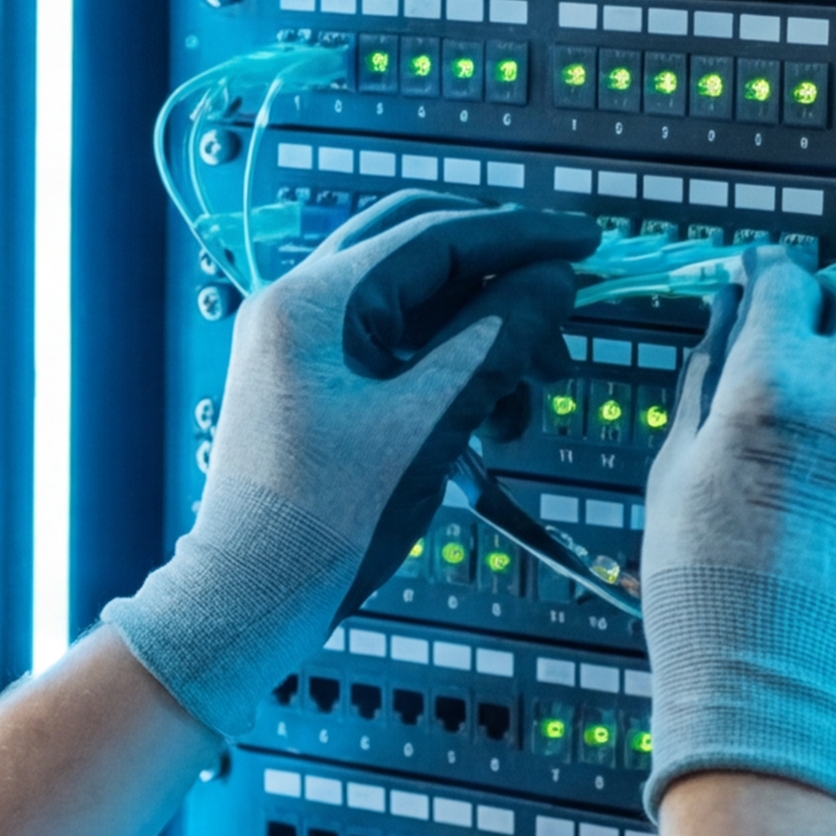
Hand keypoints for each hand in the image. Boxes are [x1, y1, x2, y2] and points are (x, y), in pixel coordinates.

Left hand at [99, 199, 595, 740]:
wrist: (249, 602)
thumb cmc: (324, 525)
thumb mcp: (429, 426)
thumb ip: (496, 339)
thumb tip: (552, 280)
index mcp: (314, 302)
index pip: (436, 233)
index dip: (522, 236)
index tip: (587, 244)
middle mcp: (299, 305)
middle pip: (424, 255)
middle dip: (501, 288)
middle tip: (558, 333)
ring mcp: (301, 344)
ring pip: (416, 306)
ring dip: (482, 340)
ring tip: (521, 407)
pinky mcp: (312, 383)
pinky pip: (395, 350)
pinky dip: (449, 372)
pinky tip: (485, 423)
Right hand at [634, 255, 835, 835]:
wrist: (780, 697)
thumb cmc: (711, 598)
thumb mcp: (676, 470)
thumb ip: (708, 379)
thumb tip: (728, 320)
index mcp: (777, 379)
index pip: (784, 277)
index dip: (764, 272)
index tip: (758, 277)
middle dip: (827, 308)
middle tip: (801, 337)